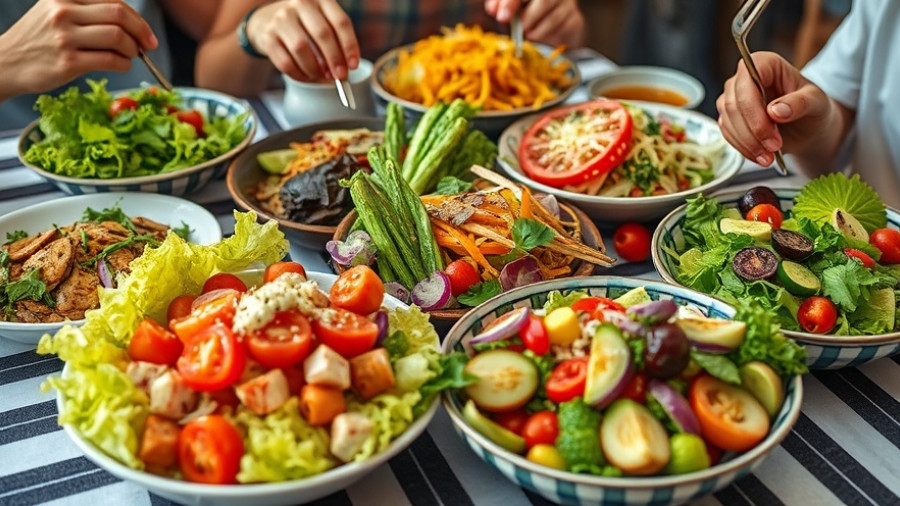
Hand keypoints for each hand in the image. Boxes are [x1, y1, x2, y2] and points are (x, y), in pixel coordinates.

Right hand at [0, 0, 157, 99]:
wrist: (6, 62)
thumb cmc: (38, 39)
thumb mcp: (56, 12)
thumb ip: (87, 10)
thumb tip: (132, 23)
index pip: (113, 1)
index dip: (137, 18)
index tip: (146, 33)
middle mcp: (63, 12)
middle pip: (119, 15)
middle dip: (141, 31)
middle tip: (148, 45)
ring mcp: (65, 37)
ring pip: (118, 37)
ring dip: (133, 49)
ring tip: (130, 56)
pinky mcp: (68, 62)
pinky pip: (110, 60)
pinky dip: (124, 64)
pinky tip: (121, 65)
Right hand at [245, 0, 358, 81]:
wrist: (266, 20)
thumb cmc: (303, 25)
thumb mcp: (321, 21)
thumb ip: (335, 40)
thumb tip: (345, 69)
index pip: (341, 22)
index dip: (350, 46)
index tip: (353, 65)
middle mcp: (299, 4)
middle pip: (323, 34)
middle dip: (334, 59)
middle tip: (340, 77)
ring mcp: (281, 19)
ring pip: (302, 48)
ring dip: (315, 68)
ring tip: (321, 76)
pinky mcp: (268, 37)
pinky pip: (285, 62)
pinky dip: (299, 75)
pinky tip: (306, 77)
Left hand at [485, 0, 585, 47]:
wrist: (548, 31)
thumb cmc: (523, 14)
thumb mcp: (507, 8)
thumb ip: (499, 5)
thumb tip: (493, 10)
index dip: (511, 2)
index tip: (501, 18)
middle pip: (544, 0)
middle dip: (527, 17)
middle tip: (517, 31)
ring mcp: (568, 5)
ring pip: (553, 17)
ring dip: (535, 31)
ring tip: (527, 37)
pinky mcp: (575, 21)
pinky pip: (562, 30)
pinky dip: (547, 39)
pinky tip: (540, 42)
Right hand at [716, 52, 834, 165]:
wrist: (807, 127)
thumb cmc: (813, 108)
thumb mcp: (816, 102)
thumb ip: (799, 103)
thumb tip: (775, 111)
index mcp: (765, 63)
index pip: (748, 78)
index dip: (755, 107)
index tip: (774, 130)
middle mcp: (743, 78)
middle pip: (734, 103)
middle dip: (753, 131)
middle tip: (774, 149)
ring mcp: (732, 98)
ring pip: (727, 121)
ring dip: (747, 143)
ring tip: (769, 157)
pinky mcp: (728, 118)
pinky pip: (727, 134)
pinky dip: (743, 148)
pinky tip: (760, 156)